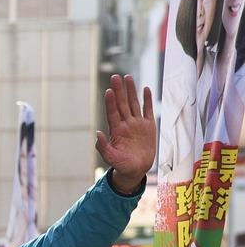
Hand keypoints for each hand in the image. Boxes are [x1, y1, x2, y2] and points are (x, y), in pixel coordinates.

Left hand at [94, 74, 155, 194]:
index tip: (108, 91)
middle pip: (122, 104)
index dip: (110, 102)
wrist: (135, 169)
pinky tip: (145, 89)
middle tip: (115, 76)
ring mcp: (136, 124)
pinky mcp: (148, 126)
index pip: (112, 113)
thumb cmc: (121, 165)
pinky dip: (147, 100)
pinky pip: (147, 110)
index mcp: (116, 130)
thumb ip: (103, 147)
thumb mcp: (110, 158)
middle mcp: (125, 124)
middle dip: (119, 90)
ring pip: (134, 103)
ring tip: (127, 77)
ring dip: (131, 91)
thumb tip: (97, 133)